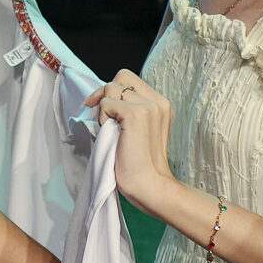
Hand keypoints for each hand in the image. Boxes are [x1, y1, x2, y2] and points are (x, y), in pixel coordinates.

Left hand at [85, 70, 178, 215]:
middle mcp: (157, 101)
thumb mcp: (137, 129)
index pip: (130, 79)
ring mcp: (148, 106)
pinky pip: (106, 103)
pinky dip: (102, 118)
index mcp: (160, 104)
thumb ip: (129, 111)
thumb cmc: (138, 163)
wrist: (149, 185)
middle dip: (105, 93)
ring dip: (104, 109)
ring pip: (111, 88)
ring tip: (111, 130)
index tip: (102, 108)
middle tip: (102, 117)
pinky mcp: (135, 114)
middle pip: (121, 77)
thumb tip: (101, 98)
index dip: (112, 90)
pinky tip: (112, 134)